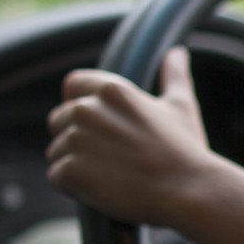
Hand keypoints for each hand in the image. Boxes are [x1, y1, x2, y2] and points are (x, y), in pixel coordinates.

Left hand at [45, 47, 216, 227]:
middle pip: (58, 120)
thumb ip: (174, 76)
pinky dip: (73, 187)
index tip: (98, 126)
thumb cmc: (185, 150)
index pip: (72, 85)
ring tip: (109, 176)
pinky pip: (56, 176)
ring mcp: (77, 140)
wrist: (187, 191)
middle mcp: (87, 109)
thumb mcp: (180, 107)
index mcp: (110, 89)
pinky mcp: (71, 170)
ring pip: (57, 151)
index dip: (79, 105)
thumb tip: (177, 52)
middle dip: (76, 139)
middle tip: (109, 158)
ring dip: (76, 165)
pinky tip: (100, 190)